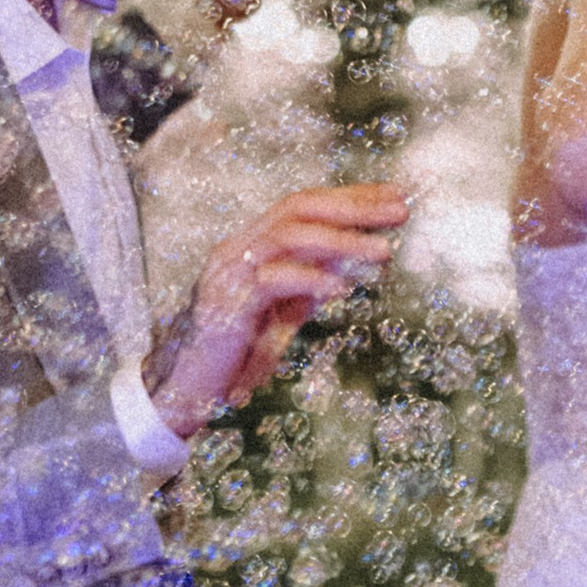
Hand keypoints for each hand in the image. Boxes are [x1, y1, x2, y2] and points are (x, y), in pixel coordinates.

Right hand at [144, 182, 409, 437]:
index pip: (302, 205)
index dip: (350, 197)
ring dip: (341, 240)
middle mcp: (238, 249)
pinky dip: (310, 279)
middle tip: (400, 211)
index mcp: (251, 246)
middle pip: (298, 208)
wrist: (187, 389)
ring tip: (382, 252)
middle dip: (353, 207)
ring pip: (287, 236)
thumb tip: (349, 265)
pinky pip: (272, 281)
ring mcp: (230, 274)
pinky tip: (342, 288)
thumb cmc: (236, 353)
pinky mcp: (228, 305)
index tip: (394, 196)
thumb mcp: (281, 313)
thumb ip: (309, 286)